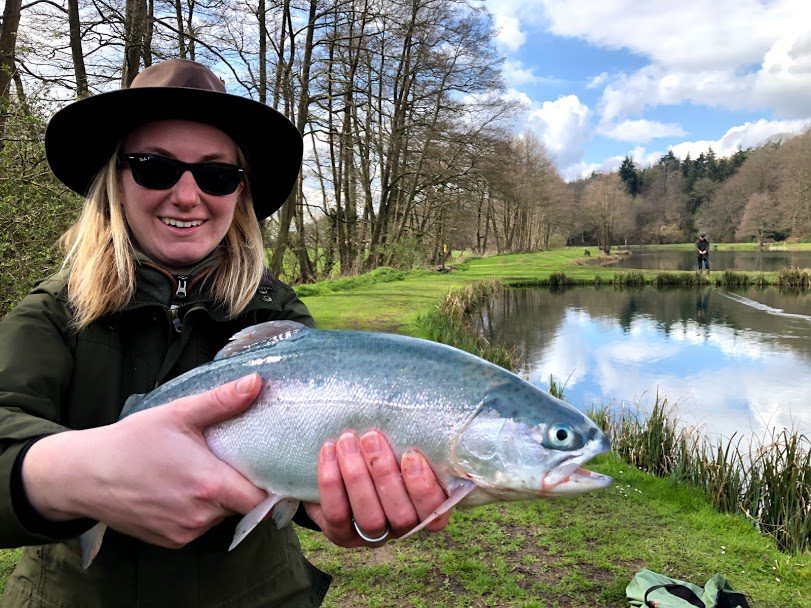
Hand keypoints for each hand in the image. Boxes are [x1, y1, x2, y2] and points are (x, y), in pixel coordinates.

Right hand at [22, 374, 266, 547]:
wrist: (84, 475)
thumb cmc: (131, 441)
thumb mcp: (178, 414)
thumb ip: (222, 401)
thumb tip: (257, 382)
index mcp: (208, 484)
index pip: (261, 497)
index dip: (269, 483)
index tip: (267, 465)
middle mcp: (200, 515)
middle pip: (243, 505)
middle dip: (242, 485)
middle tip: (230, 459)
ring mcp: (185, 532)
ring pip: (221, 516)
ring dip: (219, 498)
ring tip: (202, 471)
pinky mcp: (171, 542)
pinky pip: (200, 527)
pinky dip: (199, 511)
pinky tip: (183, 488)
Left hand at [303, 431, 449, 547]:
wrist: (344, 467)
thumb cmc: (384, 449)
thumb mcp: (402, 444)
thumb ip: (411, 439)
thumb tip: (415, 409)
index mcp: (427, 507)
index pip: (435, 512)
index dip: (424, 488)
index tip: (411, 454)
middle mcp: (403, 527)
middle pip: (401, 515)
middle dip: (384, 474)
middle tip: (371, 437)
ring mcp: (372, 536)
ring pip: (369, 517)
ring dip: (357, 476)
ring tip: (347, 440)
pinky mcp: (341, 534)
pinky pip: (337, 514)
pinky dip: (331, 482)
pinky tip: (329, 451)